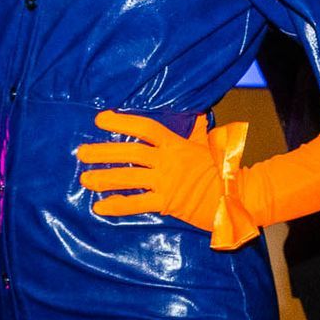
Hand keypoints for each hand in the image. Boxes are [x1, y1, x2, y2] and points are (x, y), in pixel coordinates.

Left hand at [75, 110, 243, 236]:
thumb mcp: (207, 144)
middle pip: (130, 152)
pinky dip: (118, 205)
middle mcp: (167, 161)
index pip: (144, 128)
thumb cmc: (222, 168)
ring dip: (105, 178)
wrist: (237, 195)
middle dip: (104, 152)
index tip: (100, 119)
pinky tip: (100, 207)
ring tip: (85, 179)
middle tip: (82, 152)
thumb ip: (196, 129)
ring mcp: (166, 182)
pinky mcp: (168, 204)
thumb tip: (197, 113)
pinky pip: (138, 204)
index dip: (122, 122)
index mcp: (175, 143)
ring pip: (129, 178)